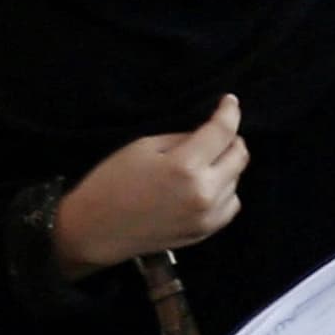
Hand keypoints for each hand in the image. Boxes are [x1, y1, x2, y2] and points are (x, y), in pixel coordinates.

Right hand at [53, 95, 245, 275]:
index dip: (230, 111)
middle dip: (232, 139)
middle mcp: (204, 192)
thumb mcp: (143, 147)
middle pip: (239, 156)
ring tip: (203, 163)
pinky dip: (225, 190)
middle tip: (219, 133)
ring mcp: (208, 216)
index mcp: (185, 167)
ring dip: (227, 166)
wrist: (95, 230)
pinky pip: (231, 204)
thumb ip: (182, 138)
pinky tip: (205, 186)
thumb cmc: (112, 183)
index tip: (230, 102)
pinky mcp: (206, 232)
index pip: (223, 131)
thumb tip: (207, 134)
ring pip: (237, 180)